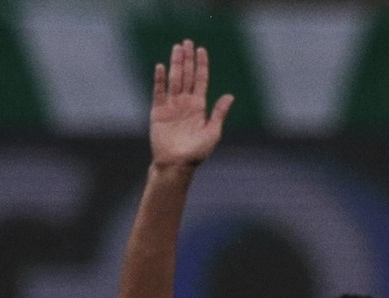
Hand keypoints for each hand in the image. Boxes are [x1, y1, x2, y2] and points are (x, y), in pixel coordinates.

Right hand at [150, 40, 231, 169]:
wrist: (176, 165)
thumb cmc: (197, 153)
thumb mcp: (212, 133)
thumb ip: (219, 113)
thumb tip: (229, 96)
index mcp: (199, 107)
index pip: (200, 81)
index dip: (201, 65)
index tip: (202, 50)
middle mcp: (185, 103)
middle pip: (187, 76)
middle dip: (188, 59)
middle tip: (188, 42)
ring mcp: (171, 105)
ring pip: (174, 79)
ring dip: (176, 64)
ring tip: (177, 48)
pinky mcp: (158, 111)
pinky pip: (159, 91)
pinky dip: (160, 79)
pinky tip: (161, 67)